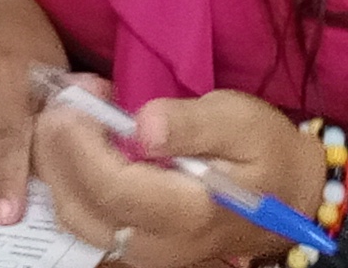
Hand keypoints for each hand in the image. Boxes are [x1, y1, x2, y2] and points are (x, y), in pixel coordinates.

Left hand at [32, 84, 313, 265]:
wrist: (289, 198)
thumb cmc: (266, 153)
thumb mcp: (241, 122)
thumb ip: (193, 124)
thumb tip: (143, 124)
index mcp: (187, 216)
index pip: (111, 187)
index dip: (81, 143)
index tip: (74, 98)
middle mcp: (157, 246)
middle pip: (79, 205)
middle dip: (58, 147)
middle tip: (64, 95)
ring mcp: (143, 253)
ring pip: (73, 214)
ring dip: (58, 161)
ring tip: (71, 110)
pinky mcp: (134, 247)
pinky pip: (84, 216)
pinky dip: (70, 177)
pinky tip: (81, 139)